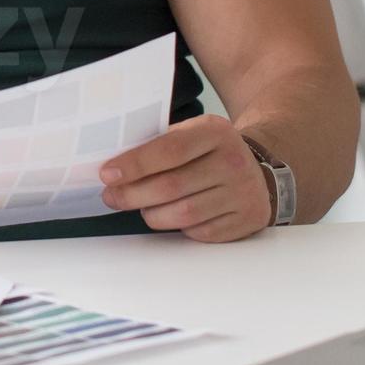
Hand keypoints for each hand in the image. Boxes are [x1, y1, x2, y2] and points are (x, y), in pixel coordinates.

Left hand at [99, 115, 271, 241]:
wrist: (257, 169)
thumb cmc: (210, 152)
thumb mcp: (192, 133)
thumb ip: (159, 144)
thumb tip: (115, 166)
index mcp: (216, 132)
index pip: (170, 150)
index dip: (135, 164)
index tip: (107, 174)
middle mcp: (234, 161)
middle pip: (172, 186)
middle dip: (133, 194)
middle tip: (111, 197)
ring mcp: (243, 193)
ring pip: (184, 214)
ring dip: (152, 214)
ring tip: (140, 207)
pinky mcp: (246, 220)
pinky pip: (200, 232)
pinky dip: (179, 227)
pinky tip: (172, 216)